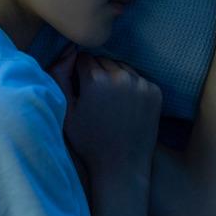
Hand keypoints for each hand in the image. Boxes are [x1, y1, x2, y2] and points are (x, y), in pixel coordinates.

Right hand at [45, 45, 161, 177]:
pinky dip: (130, 86)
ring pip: (121, 67)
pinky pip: (137, 78)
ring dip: (114, 77)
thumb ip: (60, 75)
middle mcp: (121, 77)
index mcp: (96, 80)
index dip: (78, 74)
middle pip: (103, 60)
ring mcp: (141, 83)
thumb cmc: (88, 141)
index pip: (83, 59)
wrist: (122, 166)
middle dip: (96, 73)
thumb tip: (68, 49)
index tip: (80, 90)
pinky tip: (124, 105)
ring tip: (110, 101)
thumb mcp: (65, 110)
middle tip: (94, 97)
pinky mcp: (155, 91)